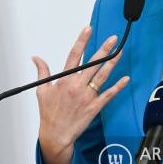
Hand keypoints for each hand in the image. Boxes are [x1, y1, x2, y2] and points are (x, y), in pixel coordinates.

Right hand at [34, 26, 129, 163]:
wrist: (56, 135)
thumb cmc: (48, 113)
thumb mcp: (41, 90)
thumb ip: (42, 71)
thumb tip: (36, 58)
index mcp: (64, 80)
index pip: (74, 55)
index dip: (82, 40)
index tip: (88, 28)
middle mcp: (76, 85)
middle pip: (93, 63)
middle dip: (104, 49)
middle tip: (113, 38)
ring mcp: (87, 96)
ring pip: (102, 76)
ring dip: (112, 63)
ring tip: (120, 52)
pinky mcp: (94, 107)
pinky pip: (108, 94)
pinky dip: (118, 87)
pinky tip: (126, 78)